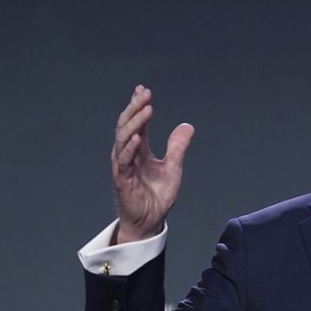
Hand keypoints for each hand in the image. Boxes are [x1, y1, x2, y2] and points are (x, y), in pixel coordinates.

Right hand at [111, 85, 194, 243]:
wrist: (150, 220)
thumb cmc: (157, 195)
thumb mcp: (173, 167)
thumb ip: (177, 147)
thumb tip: (187, 126)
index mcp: (139, 149)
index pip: (137, 122)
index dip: (139, 106)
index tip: (144, 90)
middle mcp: (128, 154)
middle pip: (127, 125)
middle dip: (135, 108)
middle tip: (144, 93)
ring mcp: (123, 166)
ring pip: (123, 139)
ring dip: (135, 123)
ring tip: (146, 109)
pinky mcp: (122, 179)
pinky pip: (123, 161)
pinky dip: (129, 148)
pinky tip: (137, 137)